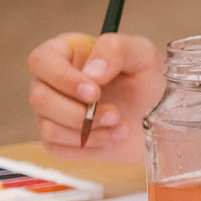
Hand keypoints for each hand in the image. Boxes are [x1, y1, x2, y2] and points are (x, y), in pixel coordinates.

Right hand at [25, 31, 162, 160]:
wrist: (161, 117)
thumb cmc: (148, 81)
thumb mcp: (144, 55)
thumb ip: (116, 50)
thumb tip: (91, 71)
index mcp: (66, 53)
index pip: (41, 61)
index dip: (63, 79)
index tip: (95, 92)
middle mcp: (51, 81)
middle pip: (39, 98)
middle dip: (81, 113)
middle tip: (116, 114)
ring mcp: (50, 112)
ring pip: (48, 128)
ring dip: (90, 132)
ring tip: (120, 126)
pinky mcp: (57, 139)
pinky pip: (58, 149)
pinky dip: (89, 147)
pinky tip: (111, 137)